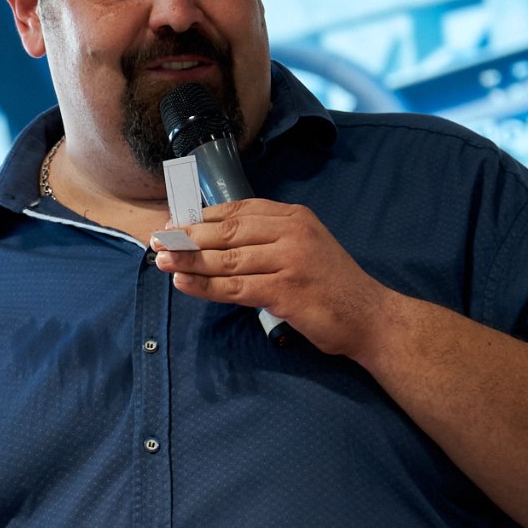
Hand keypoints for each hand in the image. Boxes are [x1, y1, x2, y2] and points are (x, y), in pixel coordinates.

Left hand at [153, 199, 395, 359]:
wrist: (370, 317)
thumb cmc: (330, 285)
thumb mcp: (303, 247)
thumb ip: (267, 240)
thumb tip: (214, 241)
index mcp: (294, 217)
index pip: (238, 210)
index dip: (201, 217)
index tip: (173, 223)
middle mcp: (292, 233)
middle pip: (227, 231)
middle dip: (188, 236)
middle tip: (158, 240)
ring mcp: (290, 261)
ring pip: (227, 259)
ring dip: (189, 260)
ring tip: (161, 261)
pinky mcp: (286, 291)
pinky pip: (235, 288)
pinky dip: (205, 286)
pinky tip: (183, 284)